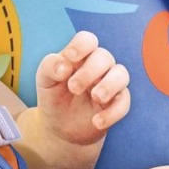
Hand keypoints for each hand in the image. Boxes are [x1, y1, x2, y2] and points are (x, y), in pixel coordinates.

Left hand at [35, 31, 130, 146]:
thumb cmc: (53, 97)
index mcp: (80, 56)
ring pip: (121, 75)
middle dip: (90, 71)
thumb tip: (64, 65)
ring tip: (96, 98)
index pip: (87, 40)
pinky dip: (113, 112)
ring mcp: (110, 83)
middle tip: (73, 88)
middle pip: (104, 57)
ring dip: (109, 85)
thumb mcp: (44, 81)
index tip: (71, 57)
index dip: (81, 45)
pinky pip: (124, 102)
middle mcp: (98, 66)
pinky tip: (97, 122)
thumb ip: (49, 67)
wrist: (60, 128)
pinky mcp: (117, 103)